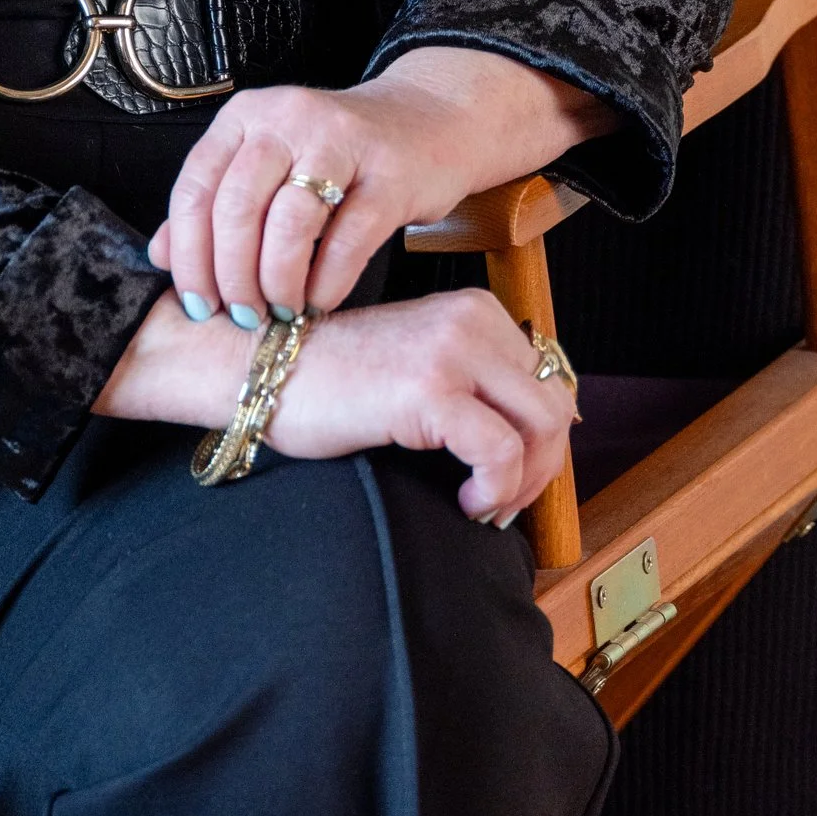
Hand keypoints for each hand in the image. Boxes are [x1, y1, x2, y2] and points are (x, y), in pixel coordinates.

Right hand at [95, 285, 576, 527]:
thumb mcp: (416, 366)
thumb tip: (534, 442)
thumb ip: (470, 383)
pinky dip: (495, 487)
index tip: (511, 478)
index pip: (551, 380)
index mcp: (474, 311)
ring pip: (542, 427)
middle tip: (502, 503)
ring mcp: (453, 350)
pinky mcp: (431, 388)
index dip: (541, 441)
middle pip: (556, 405)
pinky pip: (501, 450)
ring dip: (523, 481)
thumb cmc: (330, 381)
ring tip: (483, 504)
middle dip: (541, 466)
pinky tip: (465, 501)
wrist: (260, 371)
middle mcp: (472, 319)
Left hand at [149, 50, 609, 328]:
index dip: (189, 255)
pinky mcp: (390, 172)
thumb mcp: (268, 168)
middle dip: (232, 276)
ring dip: (278, 281)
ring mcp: (342, 141)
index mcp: (245, 117)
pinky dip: (327, 281)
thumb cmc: (336, 156)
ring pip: (290, 222)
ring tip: (281, 311)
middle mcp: (288, 118)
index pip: (195, 188)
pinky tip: (320, 302)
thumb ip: (214, 206)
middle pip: (237, 207)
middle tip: (241, 315)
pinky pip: (348, 238)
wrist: (428, 122)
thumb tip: (160, 255)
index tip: (196, 303)